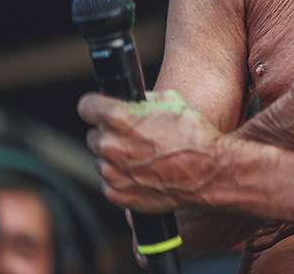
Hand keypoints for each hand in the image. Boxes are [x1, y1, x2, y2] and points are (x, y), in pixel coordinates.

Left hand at [78, 89, 224, 213]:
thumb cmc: (193, 134)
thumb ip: (142, 100)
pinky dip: (123, 177)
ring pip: (102, 159)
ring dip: (117, 157)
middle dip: (110, 133)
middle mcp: (109, 145)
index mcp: (118, 118)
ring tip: (145, 156)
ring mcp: (111, 172)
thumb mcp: (171, 100)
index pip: (86, 106)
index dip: (95, 106)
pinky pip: (110, 181)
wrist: (207, 171)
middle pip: (94, 135)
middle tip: (135, 136)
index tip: (100, 109)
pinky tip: (145, 172)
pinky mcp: (116, 193)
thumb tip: (131, 102)